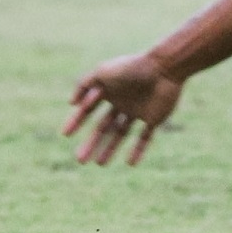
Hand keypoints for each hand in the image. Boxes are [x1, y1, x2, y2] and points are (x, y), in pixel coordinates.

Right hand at [64, 53, 185, 165]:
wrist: (165, 69)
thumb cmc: (132, 68)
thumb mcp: (103, 71)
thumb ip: (84, 84)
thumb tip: (71, 103)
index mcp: (109, 90)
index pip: (88, 109)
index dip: (76, 121)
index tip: (65, 134)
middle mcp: (122, 102)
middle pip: (103, 127)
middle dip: (91, 143)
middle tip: (80, 160)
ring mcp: (138, 111)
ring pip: (121, 134)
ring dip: (109, 149)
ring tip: (99, 164)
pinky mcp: (154, 118)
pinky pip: (145, 137)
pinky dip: (138, 150)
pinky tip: (130, 163)